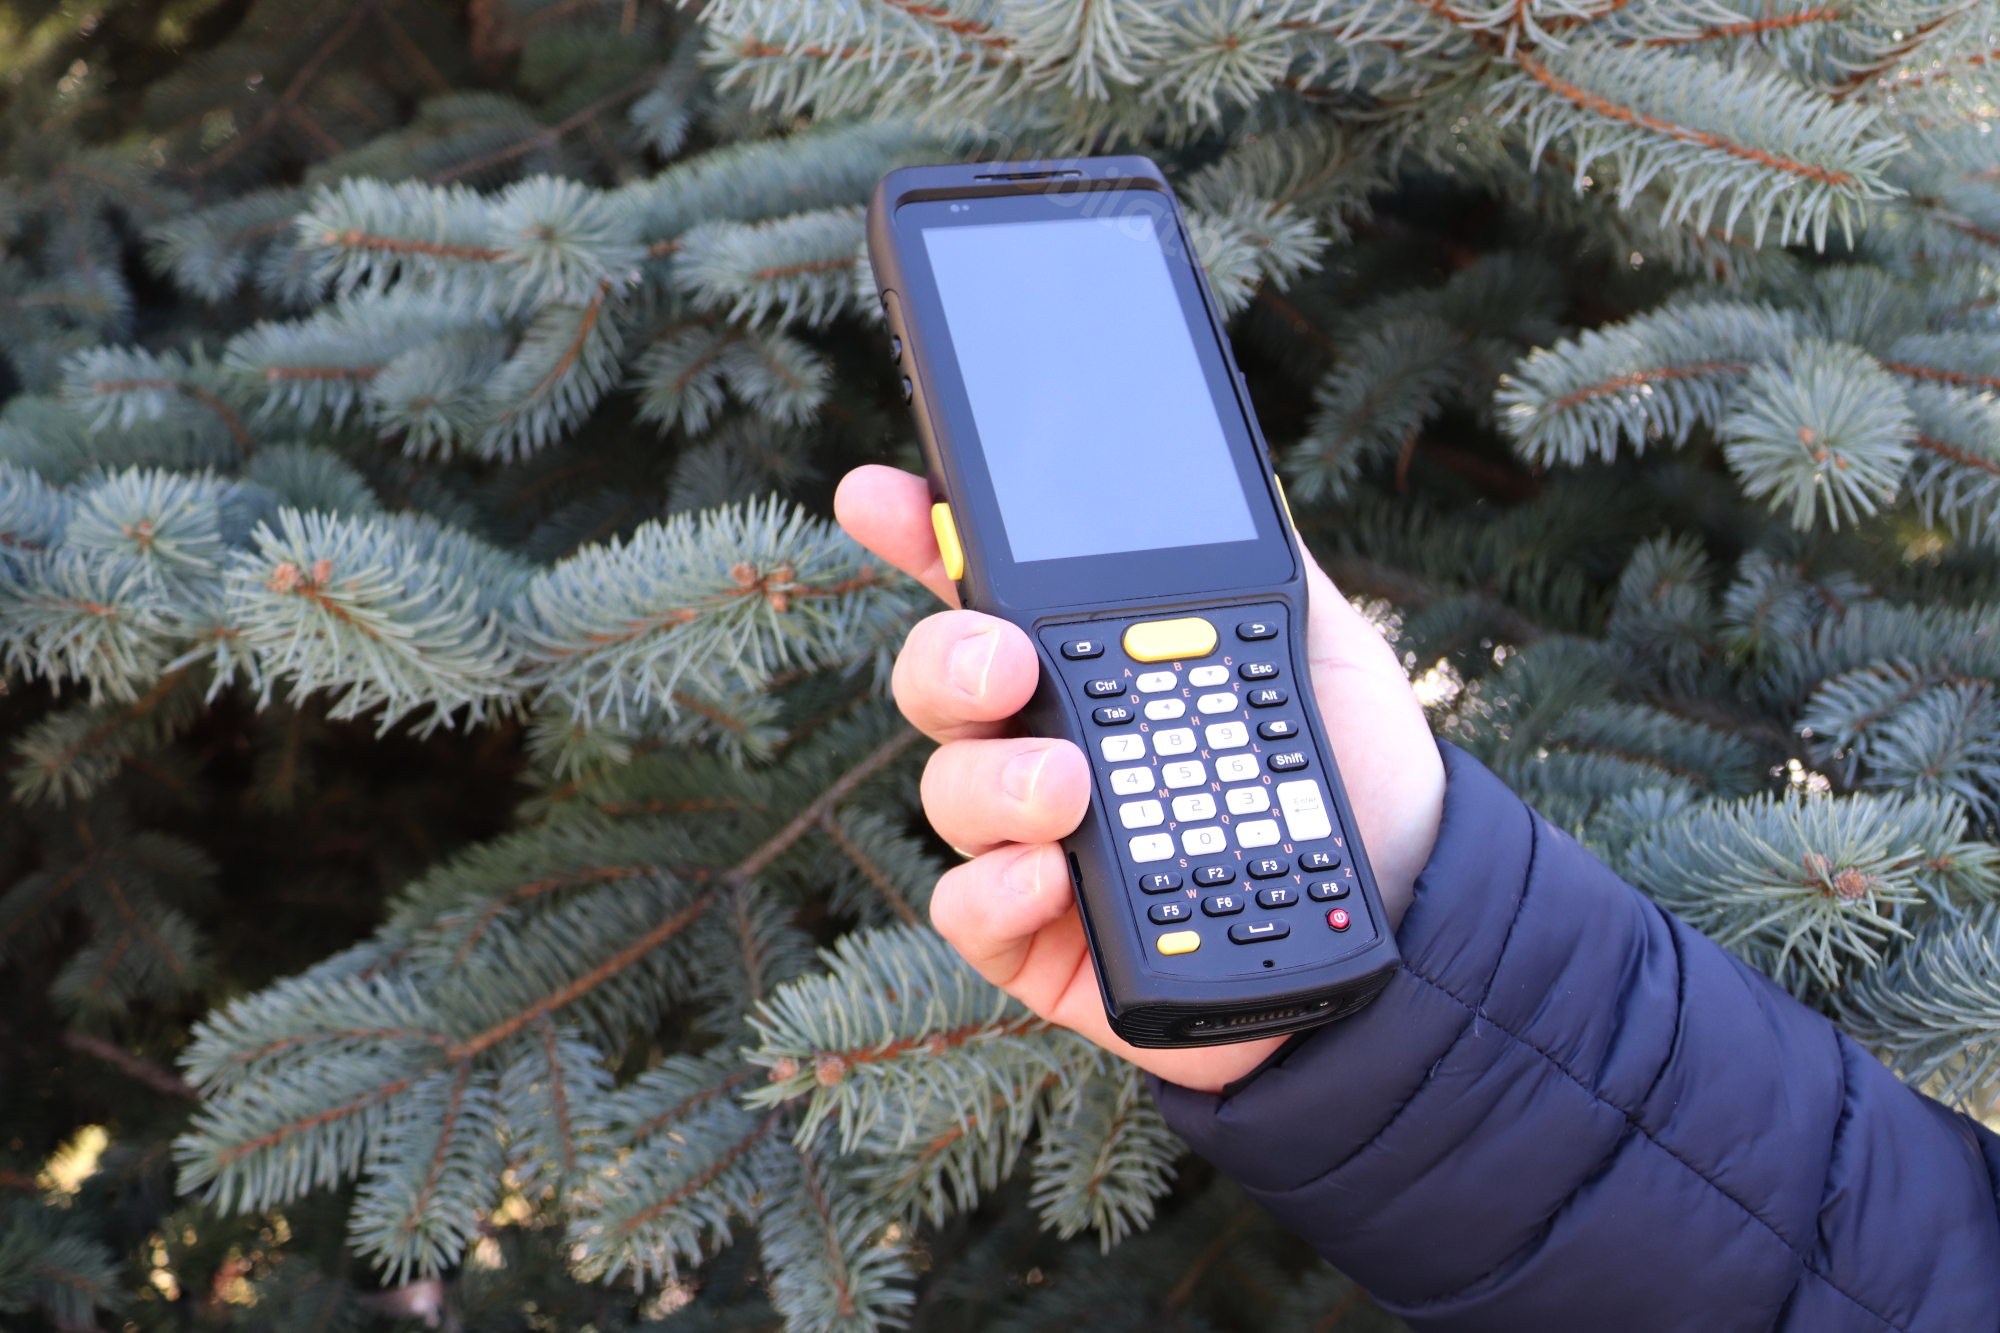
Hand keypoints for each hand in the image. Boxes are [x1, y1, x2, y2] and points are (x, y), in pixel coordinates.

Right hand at [834, 465, 1445, 1091]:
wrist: (1407, 899)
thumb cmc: (1346, 764)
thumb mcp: (1309, 636)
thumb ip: (1236, 557)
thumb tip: (1194, 473)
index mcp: (1086, 657)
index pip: (983, 584)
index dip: (918, 534)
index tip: (876, 494)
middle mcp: (1039, 739)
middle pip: (938, 682)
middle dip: (948, 660)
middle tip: (1005, 663)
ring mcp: (1031, 839)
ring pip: (949, 791)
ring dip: (996, 781)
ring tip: (1071, 785)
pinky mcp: (1037, 938)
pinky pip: (968, 909)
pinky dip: (997, 888)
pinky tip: (1051, 877)